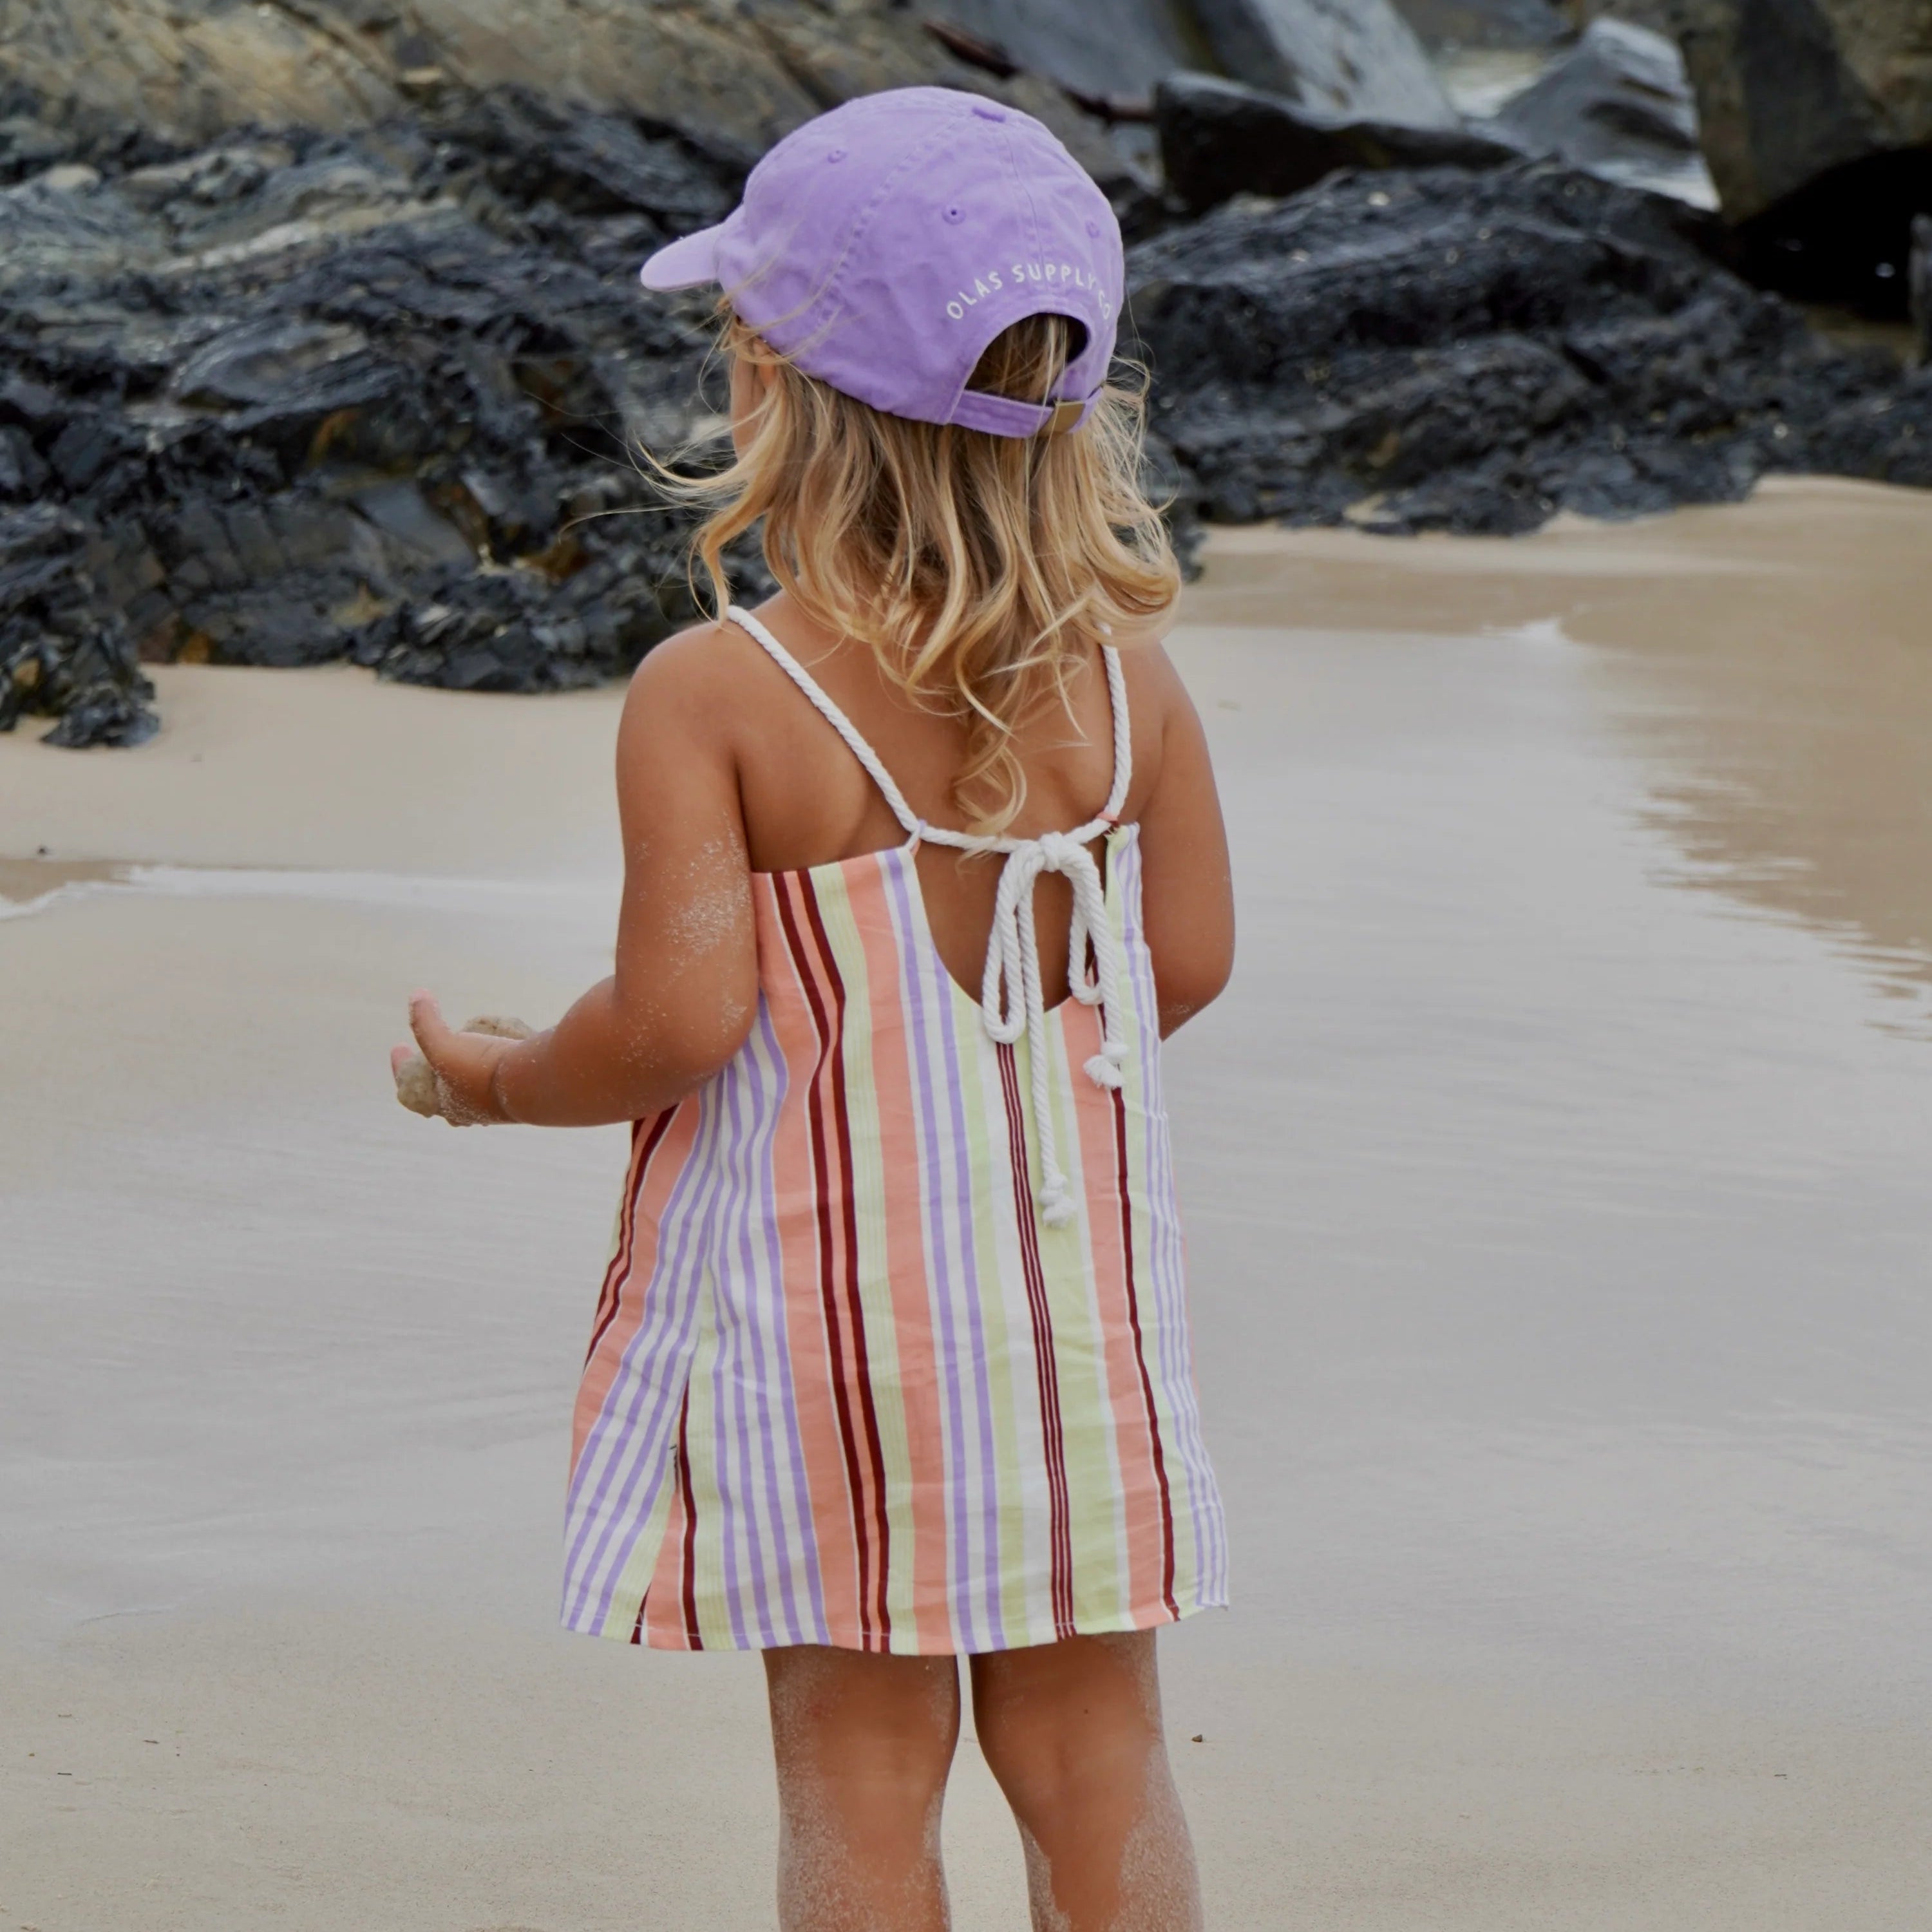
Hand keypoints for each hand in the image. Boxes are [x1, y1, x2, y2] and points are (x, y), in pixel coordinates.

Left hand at [391, 993, 528, 1124]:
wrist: (533, 1082)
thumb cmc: (483, 1070)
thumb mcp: (444, 1046)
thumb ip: (426, 1022)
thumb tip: (417, 995)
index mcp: (444, 1105)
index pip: (411, 1090)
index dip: (401, 1067)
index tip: (398, 1047)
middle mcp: (468, 1110)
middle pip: (442, 1094)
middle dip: (434, 1077)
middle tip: (428, 1058)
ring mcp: (495, 1104)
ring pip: (472, 1087)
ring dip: (465, 1070)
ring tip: (463, 1049)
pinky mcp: (518, 1092)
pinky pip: (497, 1076)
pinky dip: (493, 1062)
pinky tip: (496, 1049)